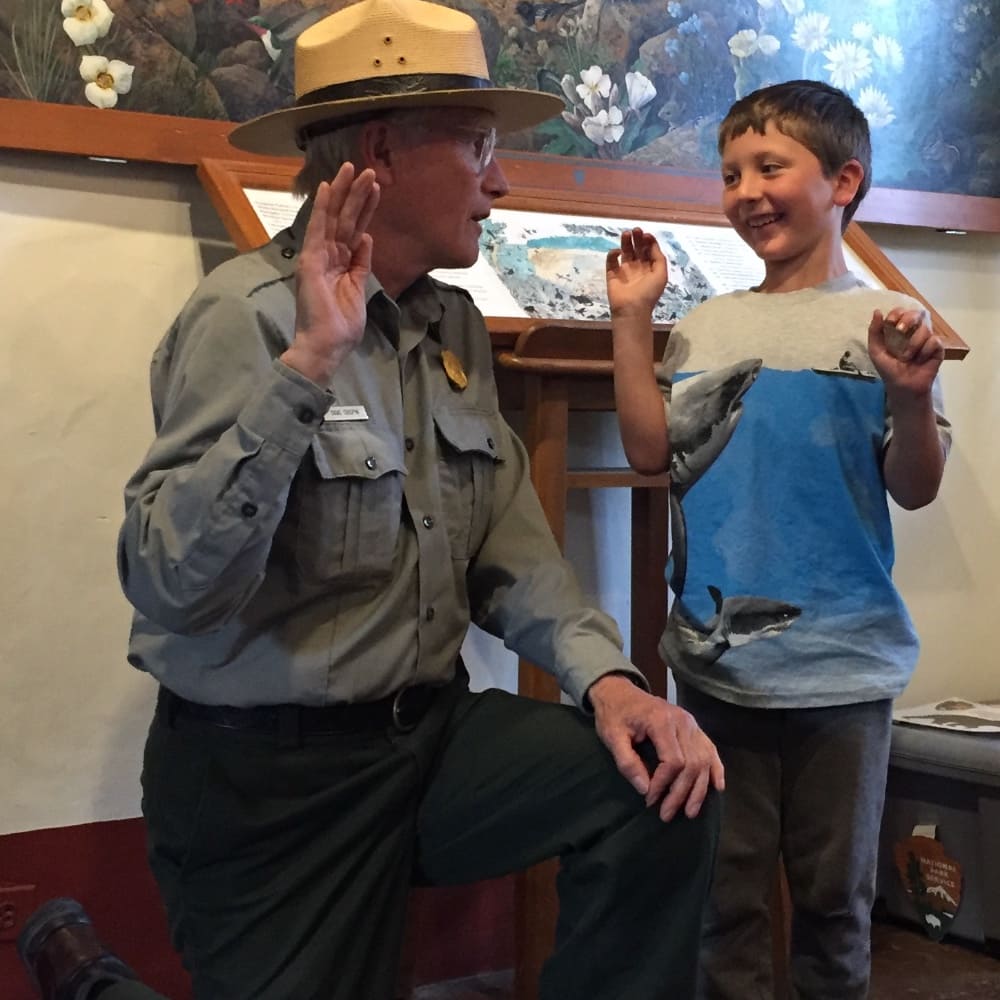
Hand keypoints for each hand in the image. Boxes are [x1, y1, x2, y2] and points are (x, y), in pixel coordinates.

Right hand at [281, 163, 380, 386]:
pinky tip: (327, 187)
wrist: (326, 345)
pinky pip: (316, 229)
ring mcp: (317, 256)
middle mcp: (327, 256)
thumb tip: (367, 239)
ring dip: (344, 193)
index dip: (365, 209)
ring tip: (354, 168)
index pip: (354, 231)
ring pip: (332, 218)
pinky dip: (321, 208)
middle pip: (344, 219)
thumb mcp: (359, 288)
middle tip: (367, 169)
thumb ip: (362, 264)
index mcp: (340, 264)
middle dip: (355, 194)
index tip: (375, 189)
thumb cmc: (342, 326)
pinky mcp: (310, 260)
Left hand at [588, 674, 723, 820]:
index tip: (649, 799)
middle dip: (680, 793)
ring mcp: (692, 723)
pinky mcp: (694, 727)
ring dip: (699, 789)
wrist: (619, 692)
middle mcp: (683, 721)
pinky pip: (710, 749)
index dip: (663, 784)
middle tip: (666, 814)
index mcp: (661, 721)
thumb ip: (627, 762)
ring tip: (690, 812)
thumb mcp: (612, 737)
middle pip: (692, 764)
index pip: (673, 761)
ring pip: (704, 760)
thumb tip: (644, 789)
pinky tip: (717, 787)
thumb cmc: (614, 714)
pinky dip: (716, 769)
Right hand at [606, 228, 667, 317]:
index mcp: (650, 267)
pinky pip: (611, 261)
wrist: (632, 308)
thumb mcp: (661, 274)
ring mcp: (624, 270)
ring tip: (626, 234)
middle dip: (637, 238)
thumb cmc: (649, 292)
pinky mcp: (612, 274)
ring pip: (624, 252)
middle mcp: (637, 267)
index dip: (648, 240)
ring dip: (625, 242)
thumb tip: (651, 242)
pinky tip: (617, 252)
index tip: (646, 235)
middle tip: (636, 230)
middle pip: (637, 248)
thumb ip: (659, 257)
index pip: (648, 250)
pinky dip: (613, 254)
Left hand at [867, 307, 943, 398]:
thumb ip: (874, 332)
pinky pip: (934, 341)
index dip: (897, 313)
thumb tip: (877, 311)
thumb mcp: (876, 351)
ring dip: (913, 344)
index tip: (890, 322)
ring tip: (907, 358)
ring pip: (925, 329)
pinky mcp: (937, 348)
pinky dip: (924, 351)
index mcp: (899, 331)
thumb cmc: (889, 370)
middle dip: (908, 319)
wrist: (902, 387)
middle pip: (917, 313)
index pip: (901, 312)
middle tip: (901, 330)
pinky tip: (920, 360)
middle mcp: (914, 332)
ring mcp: (927, 339)